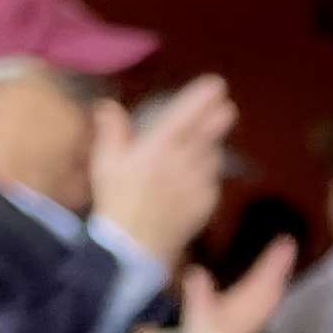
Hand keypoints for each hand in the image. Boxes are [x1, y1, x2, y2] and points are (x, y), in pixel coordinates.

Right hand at [88, 75, 238, 272]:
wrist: (132, 247)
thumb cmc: (115, 201)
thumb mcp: (105, 164)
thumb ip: (111, 131)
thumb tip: (108, 105)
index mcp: (157, 149)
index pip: (184, 116)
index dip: (201, 99)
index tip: (216, 85)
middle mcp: (182, 162)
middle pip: (209, 133)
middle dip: (219, 118)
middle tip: (227, 108)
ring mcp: (198, 183)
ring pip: (213, 156)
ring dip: (212, 146)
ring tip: (204, 144)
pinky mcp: (206, 203)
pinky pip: (212, 180)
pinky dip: (209, 173)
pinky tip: (198, 174)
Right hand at [179, 232, 296, 332]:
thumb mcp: (198, 307)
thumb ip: (199, 286)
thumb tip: (196, 270)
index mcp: (252, 295)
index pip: (270, 271)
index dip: (278, 256)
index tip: (288, 240)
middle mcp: (262, 305)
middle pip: (276, 281)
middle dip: (282, 265)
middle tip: (290, 246)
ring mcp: (260, 319)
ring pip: (274, 293)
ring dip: (279, 279)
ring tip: (282, 265)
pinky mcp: (253, 330)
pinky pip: (267, 305)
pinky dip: (270, 294)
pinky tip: (266, 294)